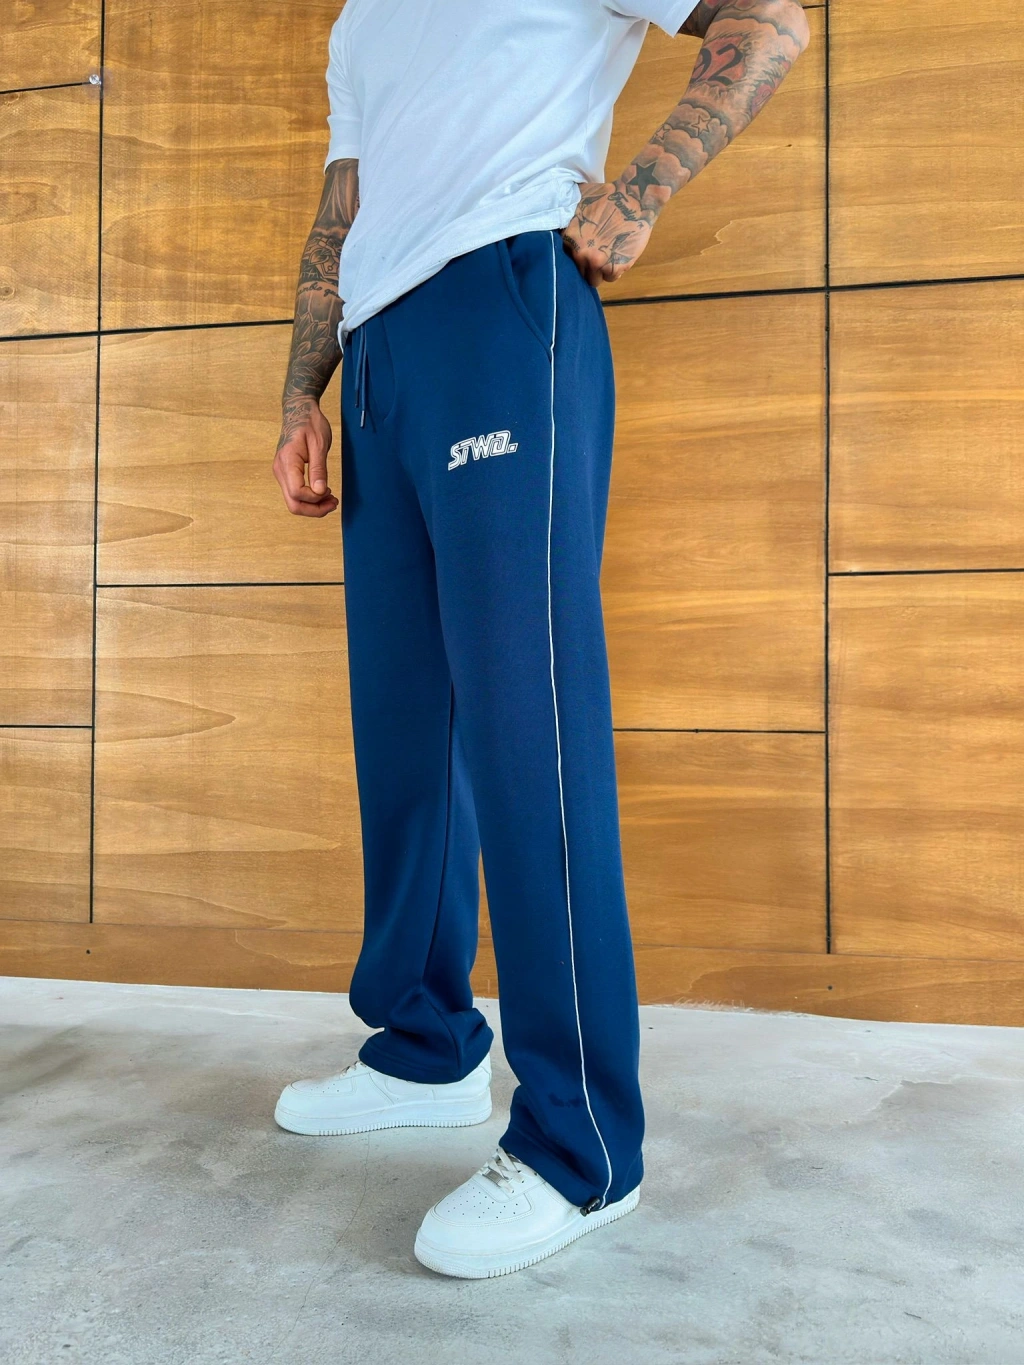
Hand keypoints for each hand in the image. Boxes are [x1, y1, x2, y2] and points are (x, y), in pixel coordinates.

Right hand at [273, 396, 338, 516]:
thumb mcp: (319, 444)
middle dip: (315, 509)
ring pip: (293, 502)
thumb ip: (319, 469)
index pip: (297, 492)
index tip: (330, 490)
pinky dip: (309, 498)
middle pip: (293, 504)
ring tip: (332, 499)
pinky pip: (295, 493)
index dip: (315, 498)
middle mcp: (280, 470)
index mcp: (288, 462)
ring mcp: (281, 473)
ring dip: (313, 506)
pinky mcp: (285, 474)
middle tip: (334, 503)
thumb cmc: (310, 423)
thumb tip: (319, 492)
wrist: (298, 410)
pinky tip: (323, 492)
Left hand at [561, 181, 655, 286]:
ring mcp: (597, 262)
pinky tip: (620, 255)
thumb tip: (555, 219)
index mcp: (569, 239)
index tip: (586, 250)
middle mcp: (580, 254)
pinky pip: (611, 278)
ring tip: (610, 255)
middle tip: (600, 253)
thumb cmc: (607, 196)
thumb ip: (568, 217)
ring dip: (601, 271)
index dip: (578, 256)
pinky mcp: (614, 267)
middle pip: (580, 272)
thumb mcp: (579, 201)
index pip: (567, 260)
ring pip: (595, 279)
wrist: (633, 198)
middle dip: (589, 265)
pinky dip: (616, 270)